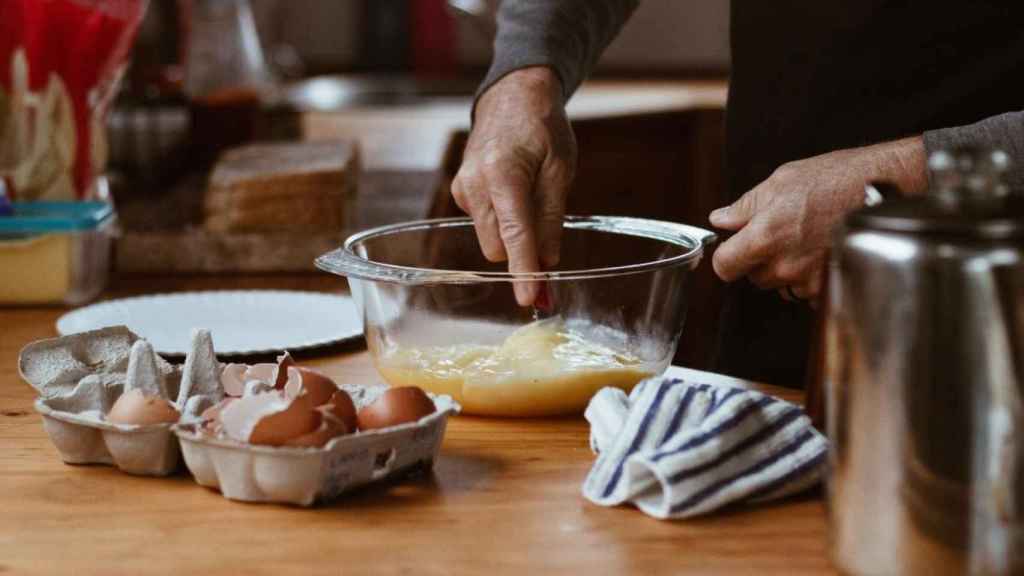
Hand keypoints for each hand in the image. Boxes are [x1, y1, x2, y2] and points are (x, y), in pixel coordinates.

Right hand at [451, 67, 576, 304]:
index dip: (524, 271)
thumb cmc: (542, 128)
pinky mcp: (460, 192)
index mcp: (503, 175)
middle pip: (499, 246)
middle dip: (522, 251)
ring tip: (530, 197)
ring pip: (490, 239)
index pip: (515, 236)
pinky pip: (484, 223)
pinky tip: (513, 192)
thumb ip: (552, 219)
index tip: (529, 299)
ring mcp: (463, 189)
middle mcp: (474, 184)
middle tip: (549, 236)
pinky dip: (502, 220)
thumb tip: (548, 263)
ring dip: (513, 234)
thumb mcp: (560, 170)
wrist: (513, 96)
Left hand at [709, 136, 926, 302]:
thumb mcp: (783, 180)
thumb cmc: (838, 178)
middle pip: (754, 277)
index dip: (726, 257)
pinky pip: (806, 291)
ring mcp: (809, 280)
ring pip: (781, 285)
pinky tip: (823, 250)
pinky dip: (810, 277)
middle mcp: (786, 265)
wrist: (888, 189)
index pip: (724, 267)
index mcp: (766, 236)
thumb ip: (745, 206)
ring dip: (787, 269)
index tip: (733, 248)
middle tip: (783, 233)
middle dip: (761, 259)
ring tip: (808, 239)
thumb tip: (720, 219)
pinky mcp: (831, 288)